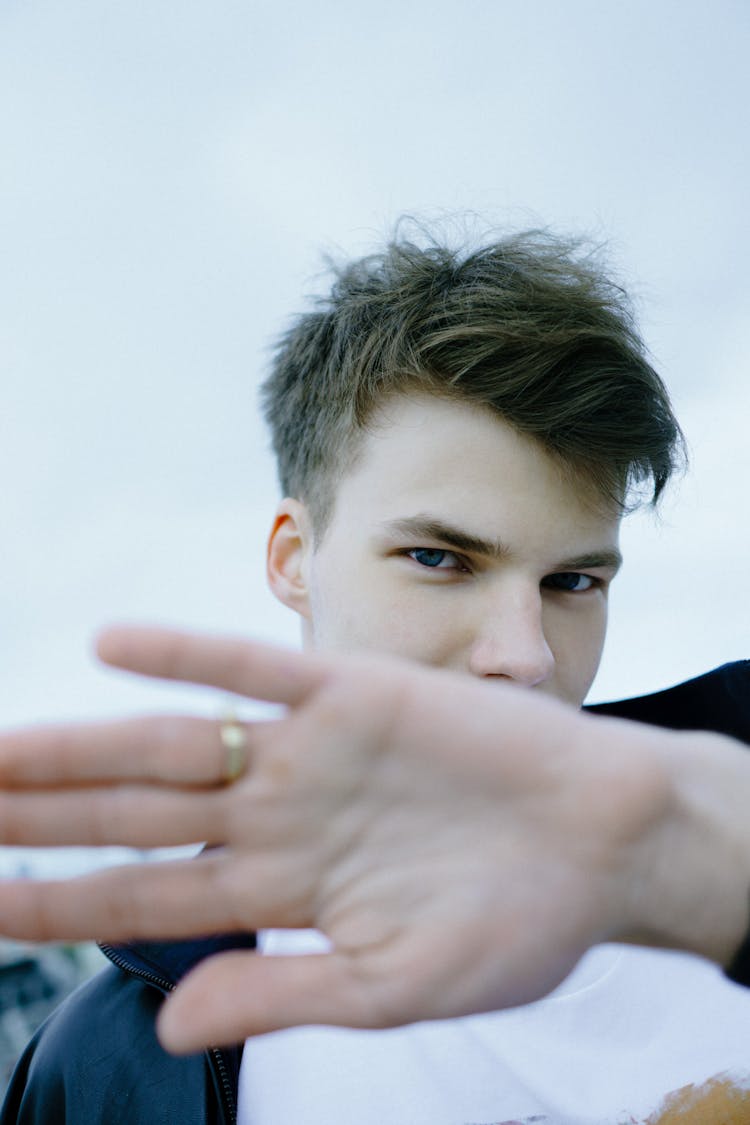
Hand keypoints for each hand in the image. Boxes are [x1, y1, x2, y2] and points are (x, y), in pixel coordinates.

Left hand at [0, 627, 746, 1052]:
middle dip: (41, 814)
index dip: (56, 903)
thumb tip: (177, 1028)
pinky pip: (254, 670)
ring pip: (173, 743)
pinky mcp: (354, 694)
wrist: (606, 842)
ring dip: (84, 742)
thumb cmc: (517, 923)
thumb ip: (286, 996)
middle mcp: (278, 814)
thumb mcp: (398, 988)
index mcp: (283, 890)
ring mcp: (309, 751)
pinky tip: (112, 645)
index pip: (143, 897)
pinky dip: (187, 655)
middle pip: (135, 812)